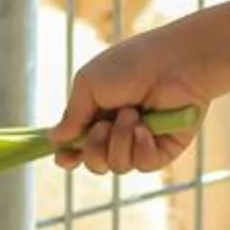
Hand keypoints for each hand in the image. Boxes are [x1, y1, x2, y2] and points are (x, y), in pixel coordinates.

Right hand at [48, 22, 213, 175]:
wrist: (175, 63)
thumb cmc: (131, 65)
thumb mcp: (89, 84)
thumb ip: (72, 115)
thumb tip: (54, 139)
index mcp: (97, 113)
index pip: (77, 146)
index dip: (69, 156)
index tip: (64, 158)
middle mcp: (117, 131)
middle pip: (94, 162)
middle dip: (93, 148)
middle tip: (103, 126)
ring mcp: (141, 142)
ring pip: (117, 166)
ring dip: (119, 141)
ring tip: (132, 115)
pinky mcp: (163, 150)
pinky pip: (142, 165)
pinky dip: (141, 147)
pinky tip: (146, 129)